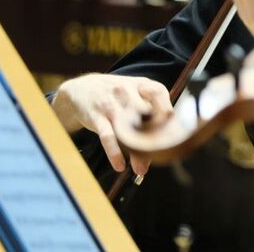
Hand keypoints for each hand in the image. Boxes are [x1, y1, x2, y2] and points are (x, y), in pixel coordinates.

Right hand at [51, 73, 171, 175]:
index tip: (173, 130)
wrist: (80, 89)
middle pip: (146, 116)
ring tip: (141, 169)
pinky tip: (120, 165)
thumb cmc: (115, 94)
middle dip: (154, 138)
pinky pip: (107, 136)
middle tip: (160, 157)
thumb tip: (168, 132)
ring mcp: (111, 105)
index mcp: (141, 85)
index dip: (168, 111)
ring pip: (129, 130)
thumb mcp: (135, 91)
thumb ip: (152, 107)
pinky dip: (114, 152)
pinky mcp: (96, 117)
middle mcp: (127, 92)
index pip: (159, 93)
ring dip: (136, 152)